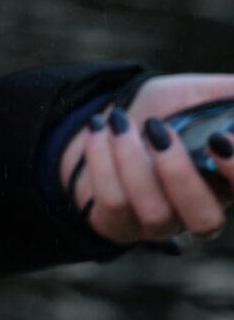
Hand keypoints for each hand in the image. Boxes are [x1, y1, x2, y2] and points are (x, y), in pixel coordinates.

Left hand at [61, 74, 233, 244]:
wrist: (109, 122)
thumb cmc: (164, 112)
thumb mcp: (199, 95)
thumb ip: (229, 94)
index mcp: (225, 181)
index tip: (217, 139)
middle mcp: (197, 210)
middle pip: (205, 219)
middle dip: (180, 175)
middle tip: (158, 129)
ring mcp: (158, 223)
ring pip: (155, 213)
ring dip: (132, 160)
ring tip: (118, 121)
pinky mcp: (117, 224)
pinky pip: (112, 203)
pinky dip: (102, 161)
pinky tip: (99, 130)